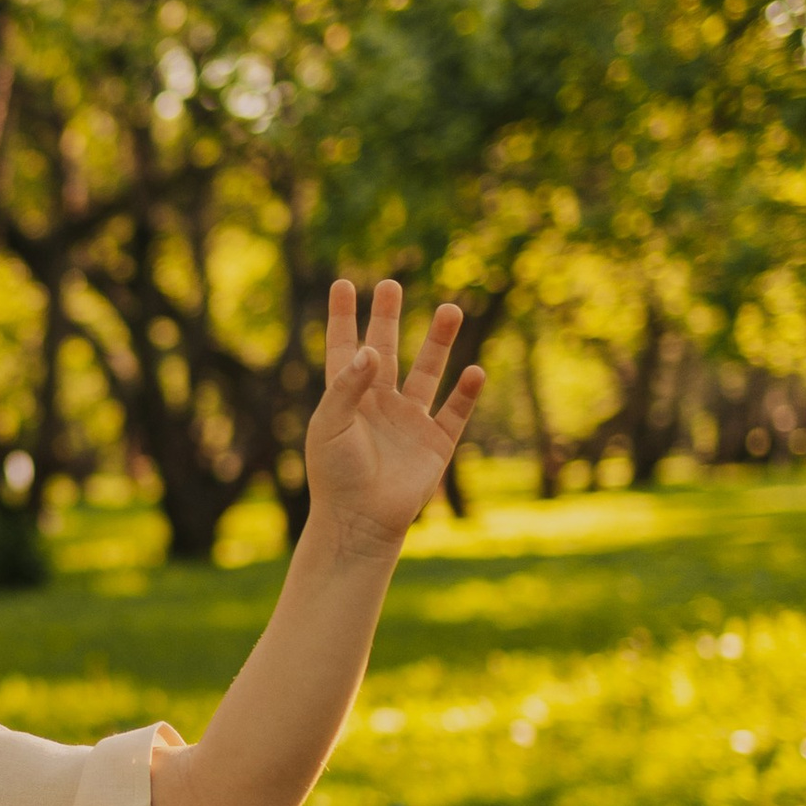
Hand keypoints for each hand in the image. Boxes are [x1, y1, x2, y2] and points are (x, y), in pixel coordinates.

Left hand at [303, 279, 483, 545]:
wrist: (360, 521)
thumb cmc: (335, 475)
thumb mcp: (331, 424)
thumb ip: (348, 385)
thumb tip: (370, 348)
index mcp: (347, 397)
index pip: (344, 348)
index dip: (344, 317)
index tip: (343, 283)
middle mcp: (379, 403)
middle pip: (387, 350)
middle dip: (389, 318)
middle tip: (391, 284)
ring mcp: (409, 421)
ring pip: (427, 372)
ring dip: (439, 342)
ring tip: (450, 309)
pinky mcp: (435, 443)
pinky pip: (454, 412)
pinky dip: (466, 393)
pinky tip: (474, 371)